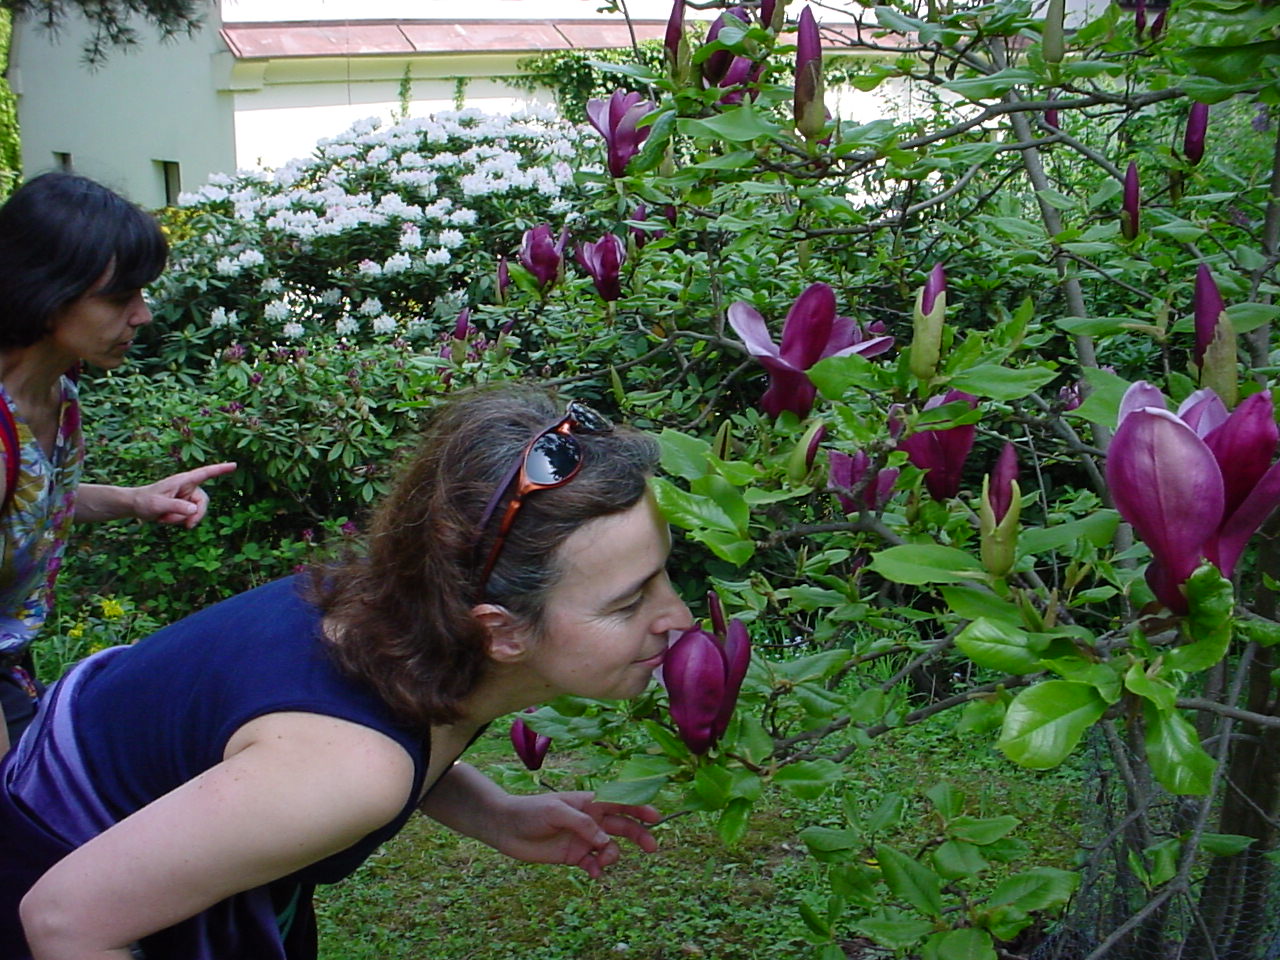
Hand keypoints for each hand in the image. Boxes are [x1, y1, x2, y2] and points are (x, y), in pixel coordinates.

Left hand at [132, 462, 237, 527]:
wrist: (134, 507)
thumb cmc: (144, 501)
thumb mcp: (158, 504)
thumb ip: (176, 506)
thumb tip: (194, 509)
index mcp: (183, 481)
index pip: (205, 473)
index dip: (220, 469)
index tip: (234, 465)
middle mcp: (187, 488)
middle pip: (203, 502)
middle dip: (196, 515)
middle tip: (188, 526)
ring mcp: (186, 498)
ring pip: (196, 512)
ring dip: (182, 519)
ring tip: (165, 518)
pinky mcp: (183, 506)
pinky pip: (189, 516)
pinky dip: (179, 521)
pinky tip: (166, 518)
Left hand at [489, 792, 659, 878]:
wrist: (505, 827)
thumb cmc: (530, 811)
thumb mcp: (556, 811)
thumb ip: (583, 824)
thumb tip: (605, 841)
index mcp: (589, 802)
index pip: (620, 803)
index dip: (639, 808)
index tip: (656, 817)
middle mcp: (590, 820)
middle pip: (622, 826)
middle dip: (639, 835)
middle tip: (652, 848)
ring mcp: (583, 839)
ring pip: (610, 848)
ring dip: (612, 855)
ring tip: (602, 862)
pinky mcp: (573, 856)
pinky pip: (594, 864)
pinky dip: (598, 870)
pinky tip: (593, 873)